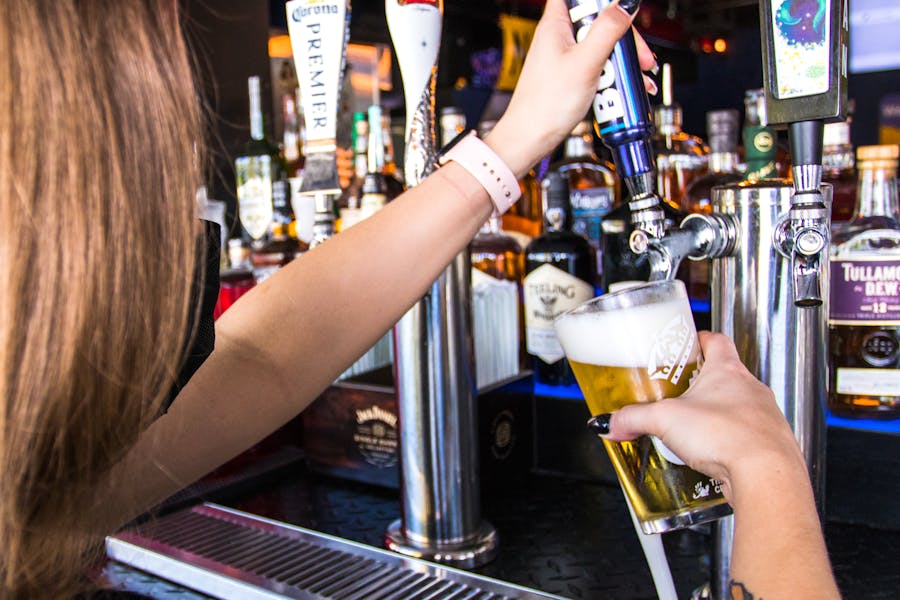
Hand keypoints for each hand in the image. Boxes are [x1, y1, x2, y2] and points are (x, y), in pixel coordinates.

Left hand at [485, 0, 655, 176]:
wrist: (530, 139)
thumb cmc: (546, 105)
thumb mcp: (585, 63)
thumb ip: (608, 30)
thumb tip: (626, 4)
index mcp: (556, 24)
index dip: (601, 2)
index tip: (620, 14)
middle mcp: (559, 36)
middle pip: (598, 19)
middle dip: (625, 36)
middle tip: (640, 57)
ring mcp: (565, 56)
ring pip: (601, 44)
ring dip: (623, 59)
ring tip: (639, 77)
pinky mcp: (570, 74)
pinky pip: (597, 64)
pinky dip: (613, 73)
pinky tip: (626, 88)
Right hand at [599, 332, 806, 501]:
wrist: (765, 475)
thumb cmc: (728, 436)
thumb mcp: (665, 420)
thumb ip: (633, 419)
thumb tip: (612, 422)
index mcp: (728, 371)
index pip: (717, 342)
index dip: (700, 340)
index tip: (687, 345)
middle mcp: (752, 390)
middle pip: (725, 376)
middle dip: (701, 385)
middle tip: (678, 395)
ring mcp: (764, 418)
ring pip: (737, 409)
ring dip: (716, 417)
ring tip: (692, 431)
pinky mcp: (769, 446)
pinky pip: (745, 439)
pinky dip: (728, 445)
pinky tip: (711, 457)